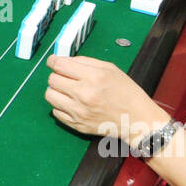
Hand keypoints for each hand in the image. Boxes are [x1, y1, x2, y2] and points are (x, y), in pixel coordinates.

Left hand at [45, 55, 166, 139]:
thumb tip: (63, 60)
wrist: (136, 120)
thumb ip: (84, 62)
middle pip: (52, 79)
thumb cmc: (126, 92)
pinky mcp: (77, 125)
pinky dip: (61, 106)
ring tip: (67, 91)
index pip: (59, 65)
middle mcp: (84, 94)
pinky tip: (72, 104)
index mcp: (93, 77)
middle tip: (65, 77)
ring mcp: (79, 112)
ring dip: (56, 91)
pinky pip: (55, 112)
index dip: (53, 61)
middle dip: (57, 75)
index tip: (53, 62)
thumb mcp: (110, 69)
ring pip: (49, 95)